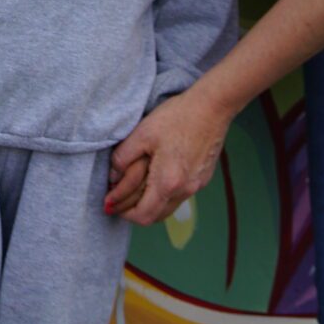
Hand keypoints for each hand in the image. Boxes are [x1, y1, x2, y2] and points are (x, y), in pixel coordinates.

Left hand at [104, 91, 231, 225]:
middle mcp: (185, 189)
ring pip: (168, 207)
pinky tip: (155, 180)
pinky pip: (180, 196)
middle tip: (118, 200)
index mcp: (167, 182)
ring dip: (150, 204)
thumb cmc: (177, 117)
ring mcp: (196, 185)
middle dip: (134, 211)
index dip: (124, 213)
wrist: (212, 107)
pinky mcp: (203, 178)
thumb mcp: (142, 134)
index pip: (143, 215)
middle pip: (156, 216)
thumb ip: (123, 158)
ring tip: (134, 191)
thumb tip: (112, 176)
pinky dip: (164, 195)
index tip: (110, 204)